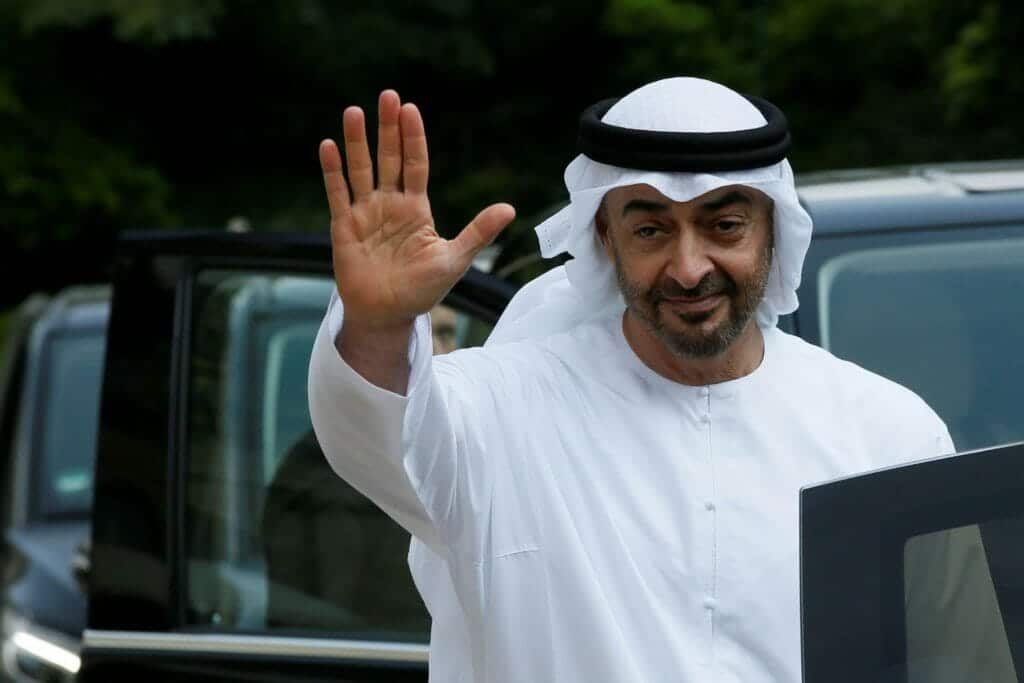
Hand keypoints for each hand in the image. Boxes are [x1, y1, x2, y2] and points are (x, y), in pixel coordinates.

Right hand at [320, 90, 514, 331]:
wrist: (387, 315)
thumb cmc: (421, 289)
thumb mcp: (454, 259)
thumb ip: (478, 232)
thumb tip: (509, 208)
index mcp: (416, 208)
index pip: (414, 164)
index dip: (413, 138)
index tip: (411, 110)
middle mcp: (390, 204)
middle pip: (388, 158)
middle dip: (387, 128)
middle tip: (388, 96)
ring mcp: (365, 213)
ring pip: (360, 170)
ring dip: (356, 142)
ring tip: (354, 112)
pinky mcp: (344, 226)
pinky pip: (338, 193)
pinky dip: (333, 171)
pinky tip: (329, 146)